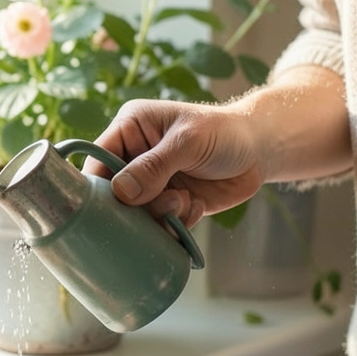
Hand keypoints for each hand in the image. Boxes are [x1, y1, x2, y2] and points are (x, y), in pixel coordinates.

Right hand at [84, 99, 264, 228]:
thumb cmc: (223, 132)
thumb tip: (121, 192)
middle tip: (168, 201)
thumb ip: (154, 166)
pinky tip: (196, 206)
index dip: (98, 184)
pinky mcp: (168, 205)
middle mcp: (134, 158)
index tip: (109, 205)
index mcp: (130, 130)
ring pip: (136, 214)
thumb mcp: (188, 142)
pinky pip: (160, 226)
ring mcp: (151, 184)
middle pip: (113, 193)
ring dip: (160, 216)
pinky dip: (177, 224)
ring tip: (185, 202)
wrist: (259, 151)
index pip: (98, 158)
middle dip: (136, 206)